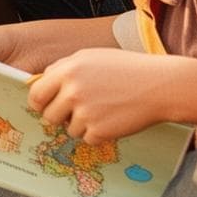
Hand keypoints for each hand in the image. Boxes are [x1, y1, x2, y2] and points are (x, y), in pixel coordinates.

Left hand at [29, 49, 182, 144]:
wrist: (160, 85)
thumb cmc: (127, 69)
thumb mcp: (91, 57)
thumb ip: (64, 69)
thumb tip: (42, 82)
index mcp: (67, 70)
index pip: (36, 94)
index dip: (39, 102)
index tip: (46, 106)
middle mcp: (72, 91)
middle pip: (49, 115)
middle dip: (59, 117)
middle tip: (75, 114)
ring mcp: (85, 112)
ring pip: (68, 129)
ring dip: (81, 125)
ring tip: (103, 112)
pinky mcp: (99, 131)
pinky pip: (88, 139)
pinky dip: (99, 134)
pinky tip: (113, 120)